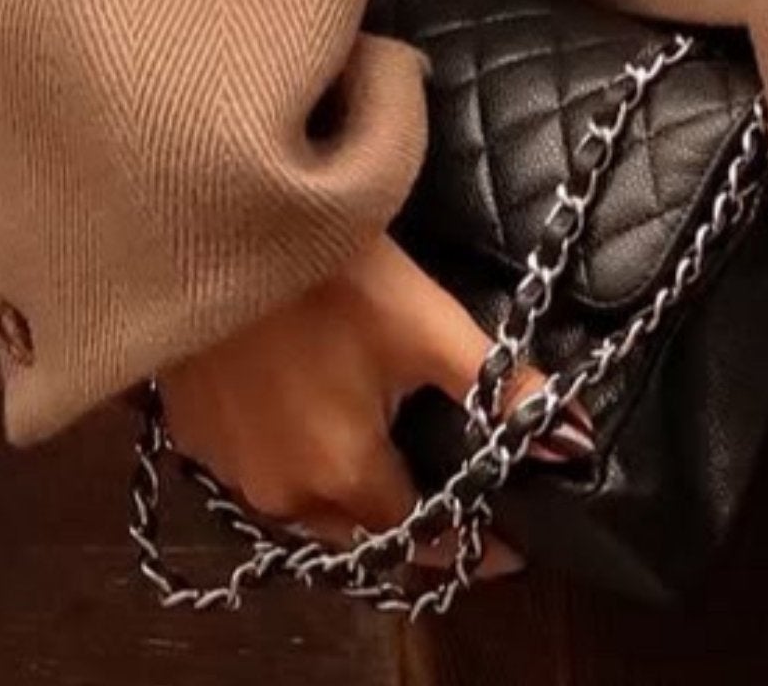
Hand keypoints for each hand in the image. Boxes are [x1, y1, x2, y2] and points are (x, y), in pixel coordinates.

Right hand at [154, 224, 597, 583]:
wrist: (225, 222)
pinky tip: (316, 430)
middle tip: (453, 503)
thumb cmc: (336, 273)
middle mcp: (282, 492)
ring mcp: (231, 468)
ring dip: (347, 502)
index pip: (415, 537)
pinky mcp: (195, 436)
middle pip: (356, 533)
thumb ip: (500, 389)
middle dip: (407, 528)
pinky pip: (256, 476)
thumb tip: (573, 443)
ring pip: (304, 512)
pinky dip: (295, 468)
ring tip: (391, 468)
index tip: (507, 544)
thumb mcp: (429, 325)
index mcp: (342, 474)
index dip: (465, 540)